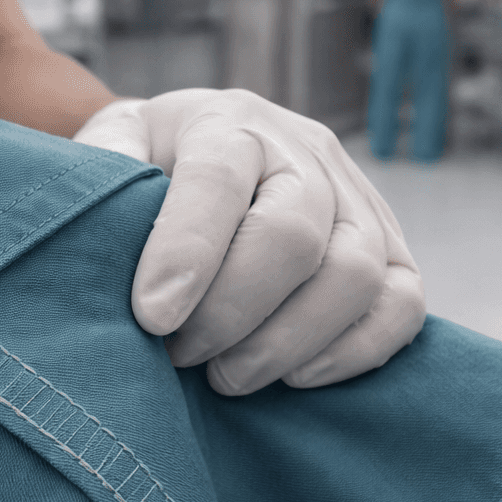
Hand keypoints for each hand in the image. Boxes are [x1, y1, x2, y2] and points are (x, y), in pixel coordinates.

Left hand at [74, 89, 424, 395]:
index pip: (219, 179)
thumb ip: (99, 173)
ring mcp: (358, 200)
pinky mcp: (395, 250)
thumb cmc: (146, 168)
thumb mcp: (111, 152)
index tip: (151, 319)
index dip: (187, 252)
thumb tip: (103, 220)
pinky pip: (403, 304)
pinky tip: (293, 379)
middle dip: (231, 312)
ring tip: (224, 376)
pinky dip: (354, 352)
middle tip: (179, 355)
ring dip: (285, 343)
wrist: (198, 159)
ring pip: (356, 274)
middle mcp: (304, 150)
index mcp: (227, 122)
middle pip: (294, 234)